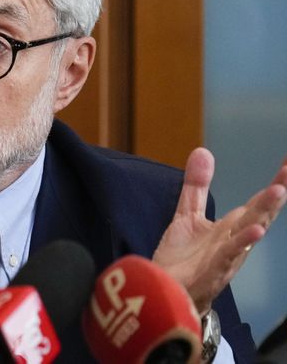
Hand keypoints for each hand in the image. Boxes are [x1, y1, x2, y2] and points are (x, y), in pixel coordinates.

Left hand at [153, 147, 286, 315]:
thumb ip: (196, 186)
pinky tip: (254, 231)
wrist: (169, 294)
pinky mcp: (211, 271)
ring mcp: (226, 257)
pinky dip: (242, 244)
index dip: (275, 185)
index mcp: (232, 228)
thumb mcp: (188, 215)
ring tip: (277, 192)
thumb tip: (202, 151)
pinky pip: (229, 256)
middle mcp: (235, 241)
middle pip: (259, 215)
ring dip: (263, 214)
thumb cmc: (184, 259)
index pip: (258, 203)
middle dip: (275, 196)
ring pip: (248, 233)